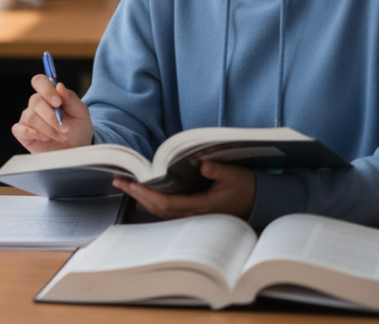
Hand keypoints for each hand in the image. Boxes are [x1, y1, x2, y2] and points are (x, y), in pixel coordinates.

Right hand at [12, 73, 93, 151]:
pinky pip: (17, 129)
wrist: (77, 149)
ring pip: (30, 116)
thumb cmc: (78, 129)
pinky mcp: (23, 134)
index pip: (39, 81)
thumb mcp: (81, 113)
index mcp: (49, 95)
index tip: (57, 103)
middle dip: (52, 117)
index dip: (46, 90)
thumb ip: (71, 99)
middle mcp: (37, 105)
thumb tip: (59, 86)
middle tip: (65, 128)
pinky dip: (28, 132)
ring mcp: (29, 119)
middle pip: (35, 101)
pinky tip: (43, 137)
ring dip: (48, 128)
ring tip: (61, 136)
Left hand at [113, 162, 256, 219]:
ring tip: (125, 184)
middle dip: (137, 195)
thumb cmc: (246, 187)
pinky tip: (143, 191)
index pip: (167, 204)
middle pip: (158, 208)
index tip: (133, 183)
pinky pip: (168, 209)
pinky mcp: (193, 211)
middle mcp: (194, 215)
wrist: (259, 201)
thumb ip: (217, 170)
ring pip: (161, 211)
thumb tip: (201, 164)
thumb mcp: (234, 175)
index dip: (148, 194)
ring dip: (142, 198)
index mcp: (202, 207)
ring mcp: (193, 215)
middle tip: (119, 180)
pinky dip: (153, 200)